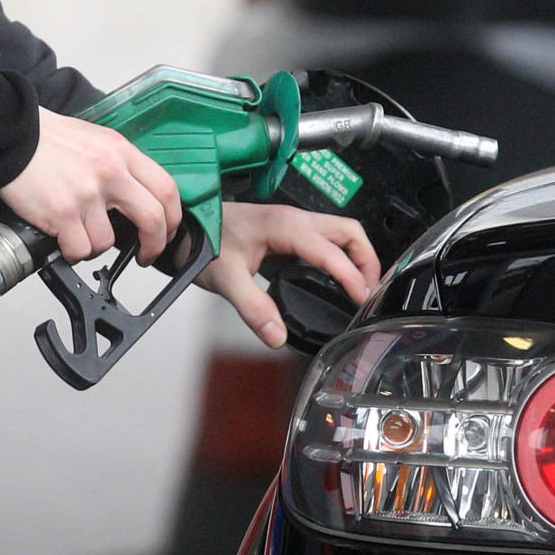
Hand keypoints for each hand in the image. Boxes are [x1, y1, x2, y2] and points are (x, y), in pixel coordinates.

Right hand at [0, 107, 180, 264]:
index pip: (166, 189)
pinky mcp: (63, 212)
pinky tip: (63, 238)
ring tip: (79, 233)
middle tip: (146, 254)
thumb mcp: (96, 140)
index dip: (172, 218)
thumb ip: (120, 166)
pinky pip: (79, 249)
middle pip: (153, 219)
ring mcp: (87, 194)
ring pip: (108, 241)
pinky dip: (72, 251)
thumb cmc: (47, 139)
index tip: (166, 231)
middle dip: (154, 245)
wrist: (10, 136)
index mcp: (122, 152)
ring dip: (95, 246)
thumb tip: (136, 199)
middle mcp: (110, 172)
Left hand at [198, 203, 380, 348]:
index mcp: (284, 226)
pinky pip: (325, 238)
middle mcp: (293, 219)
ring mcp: (291, 222)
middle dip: (366, 261)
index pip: (331, 252)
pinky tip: (334, 278)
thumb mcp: (226, 280)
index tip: (362, 300)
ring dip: (356, 257)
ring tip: (360, 287)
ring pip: (340, 232)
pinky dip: (340, 256)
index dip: (351, 277)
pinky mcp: (286, 230)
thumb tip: (277, 336)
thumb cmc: (202, 242)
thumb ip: (254, 309)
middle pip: (349, 232)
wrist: (184, 228)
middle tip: (370, 292)